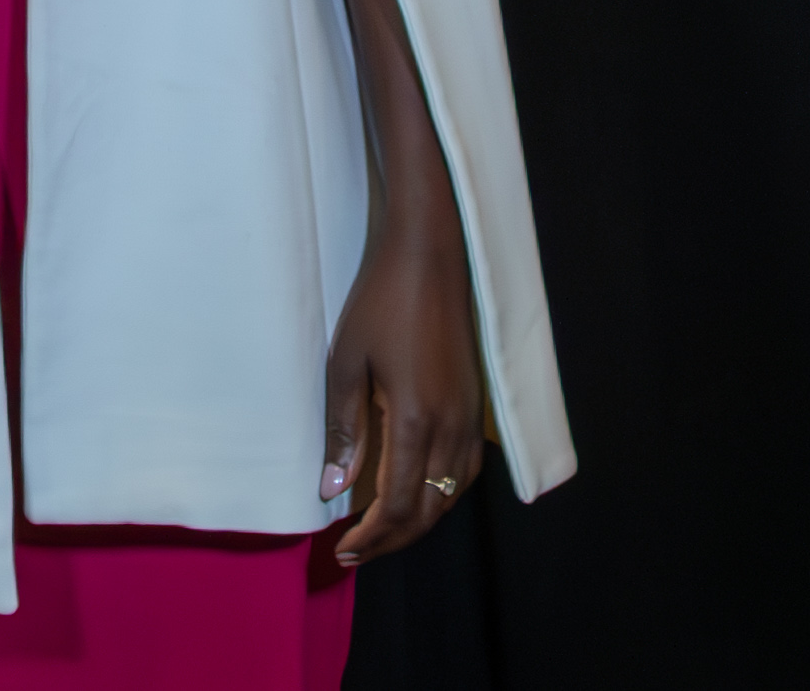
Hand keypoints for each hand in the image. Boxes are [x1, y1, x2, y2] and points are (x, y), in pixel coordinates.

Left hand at [320, 210, 483, 563]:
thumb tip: (332, 487)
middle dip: (392, 539)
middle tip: (355, 551)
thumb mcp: (346, 363)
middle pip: (429, 509)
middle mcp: (451, 427)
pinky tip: (421, 494)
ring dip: (419, 521)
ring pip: (452, 494)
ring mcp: (470, 418)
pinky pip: (465, 471)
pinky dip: (443, 495)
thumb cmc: (381, 303)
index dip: (372, 535)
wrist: (430, 257)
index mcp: (415, 420)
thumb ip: (343, 429)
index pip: (398, 504)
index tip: (343, 548)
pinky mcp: (477, 406)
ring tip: (382, 532)